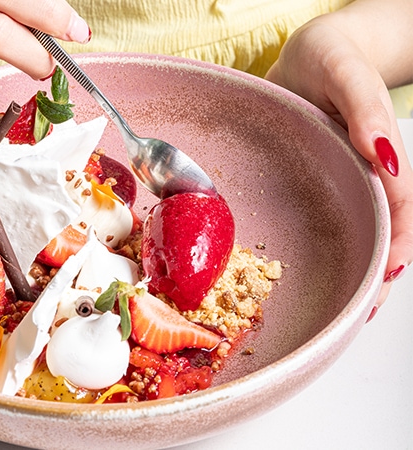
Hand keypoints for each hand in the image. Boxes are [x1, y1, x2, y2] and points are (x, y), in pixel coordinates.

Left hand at [266, 18, 412, 311]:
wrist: (310, 52)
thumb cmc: (330, 56)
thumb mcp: (345, 73)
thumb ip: (365, 109)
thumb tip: (385, 154)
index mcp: (378, 149)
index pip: (399, 203)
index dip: (398, 239)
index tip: (387, 273)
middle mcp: (363, 170)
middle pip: (383, 226)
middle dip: (378, 269)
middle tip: (363, 309)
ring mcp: (341, 177)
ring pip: (358, 226)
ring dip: (356, 264)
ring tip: (342, 303)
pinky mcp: (317, 179)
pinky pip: (328, 215)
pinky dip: (328, 244)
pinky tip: (314, 266)